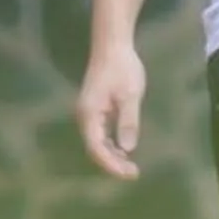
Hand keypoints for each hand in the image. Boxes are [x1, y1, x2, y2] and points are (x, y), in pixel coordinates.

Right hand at [77, 42, 148, 179]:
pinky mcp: (95, 109)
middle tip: (134, 173)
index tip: (129, 173)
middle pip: (94, 148)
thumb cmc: (122, 68)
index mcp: (89, 114)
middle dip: (112, 163)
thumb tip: (127, 149)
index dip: (111, 164)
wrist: (112, 45)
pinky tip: (123, 150)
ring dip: (112, 155)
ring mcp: (88, 113)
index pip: (96, 148)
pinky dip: (111, 144)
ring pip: (97, 142)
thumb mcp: (130, 95)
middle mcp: (84, 116)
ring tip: (130, 166)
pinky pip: (100, 133)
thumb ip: (127, 122)